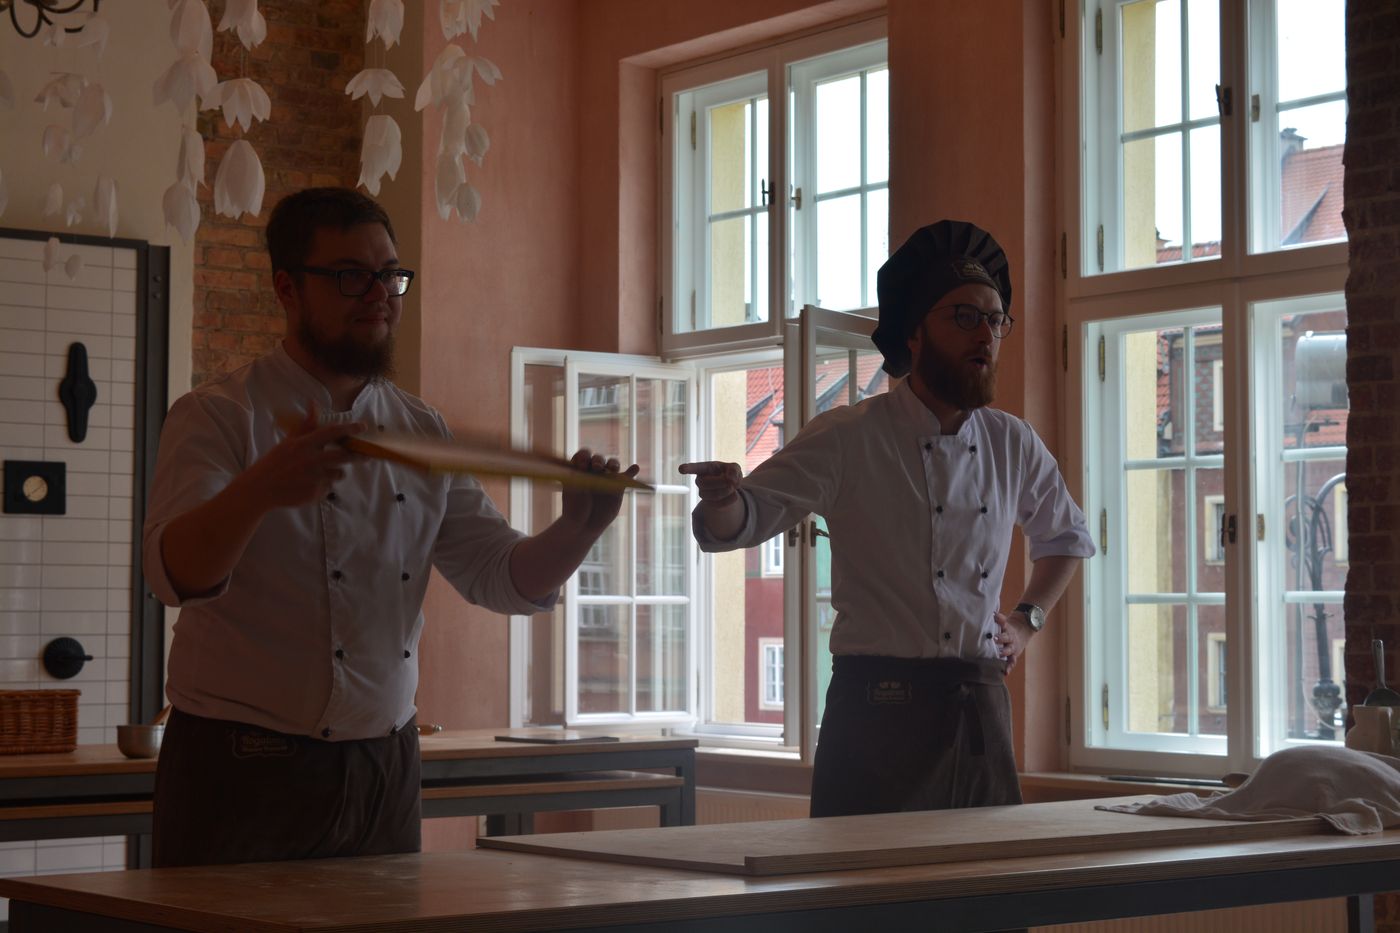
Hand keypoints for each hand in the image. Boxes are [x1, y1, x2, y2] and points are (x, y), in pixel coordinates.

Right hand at [237, 403, 364, 511]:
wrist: (261, 488)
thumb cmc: (276, 462)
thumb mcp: (289, 441)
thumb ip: (306, 424)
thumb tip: (313, 403)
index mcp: (304, 444)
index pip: (332, 432)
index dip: (350, 428)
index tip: (363, 426)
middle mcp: (311, 459)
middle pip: (345, 456)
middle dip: (358, 456)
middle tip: (365, 456)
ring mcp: (315, 477)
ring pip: (339, 474)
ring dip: (335, 473)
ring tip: (317, 473)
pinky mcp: (316, 492)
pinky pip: (329, 488)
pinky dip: (323, 486)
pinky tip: (308, 485)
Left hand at [560, 449, 639, 533]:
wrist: (584, 523)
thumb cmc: (574, 507)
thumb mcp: (573, 493)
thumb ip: (579, 479)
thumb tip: (584, 467)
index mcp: (579, 468)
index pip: (583, 455)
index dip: (583, 457)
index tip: (582, 464)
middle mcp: (593, 469)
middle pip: (598, 459)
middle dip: (598, 461)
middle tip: (596, 467)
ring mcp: (607, 477)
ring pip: (612, 465)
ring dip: (613, 464)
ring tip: (613, 468)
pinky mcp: (619, 486)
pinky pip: (627, 476)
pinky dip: (632, 471)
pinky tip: (635, 468)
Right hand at [678, 461, 742, 505]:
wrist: (730, 489)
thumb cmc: (729, 474)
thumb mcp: (734, 467)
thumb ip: (733, 470)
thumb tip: (731, 479)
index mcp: (704, 469)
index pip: (694, 468)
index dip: (688, 468)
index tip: (681, 469)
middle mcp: (700, 481)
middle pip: (704, 483)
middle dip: (721, 482)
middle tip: (731, 481)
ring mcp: (703, 494)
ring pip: (714, 495)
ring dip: (728, 491)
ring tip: (733, 487)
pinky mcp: (710, 505)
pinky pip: (720, 505)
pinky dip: (731, 499)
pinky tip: (734, 495)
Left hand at [992, 609, 1035, 672]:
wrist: (1023, 631)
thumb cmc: (1007, 628)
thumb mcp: (1005, 622)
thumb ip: (999, 619)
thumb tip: (993, 614)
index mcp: (1007, 628)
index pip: (1003, 623)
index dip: (1000, 620)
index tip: (994, 618)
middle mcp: (1010, 638)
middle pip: (1006, 637)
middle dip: (1000, 638)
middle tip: (994, 639)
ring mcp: (1012, 647)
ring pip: (1009, 651)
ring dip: (1004, 653)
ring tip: (999, 656)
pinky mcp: (1013, 655)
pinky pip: (1011, 662)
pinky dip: (1008, 667)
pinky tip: (1005, 673)